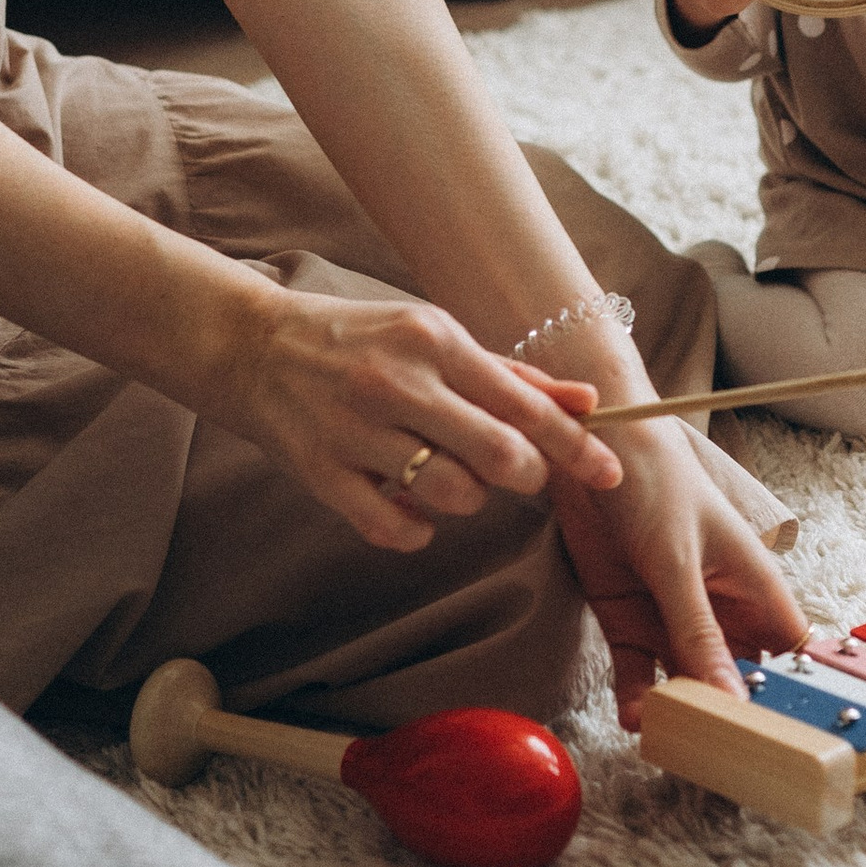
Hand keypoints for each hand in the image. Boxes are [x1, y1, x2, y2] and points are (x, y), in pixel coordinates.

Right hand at [207, 284, 627, 552]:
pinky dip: (416, 529)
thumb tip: (586, 401)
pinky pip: (395, 528)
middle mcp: (399, 382)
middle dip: (524, 475)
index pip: (524, 403)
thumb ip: (510, 376)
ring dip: (468, 498)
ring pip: (454, 496)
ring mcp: (357, 430)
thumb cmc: (359, 341)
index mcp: (434, 340)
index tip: (612, 475)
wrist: (252, 346)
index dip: (576, 446)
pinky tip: (410, 507)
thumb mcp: (434, 337)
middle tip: (516, 472)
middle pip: (499, 455)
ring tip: (446, 475)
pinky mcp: (322, 474)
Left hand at [548, 417, 806, 728]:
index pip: (789, 653)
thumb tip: (731, 698)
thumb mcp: (678, 558)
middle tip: (723, 760)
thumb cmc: (655, 481)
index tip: (792, 742)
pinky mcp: (629, 623)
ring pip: (686, 683)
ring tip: (676, 744)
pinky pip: (639, 673)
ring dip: (681, 713)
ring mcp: (673, 619)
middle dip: (732, 717)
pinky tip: (636, 718)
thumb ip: (698, 630)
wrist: (585, 448)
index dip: (796, 695)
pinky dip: (637, 696)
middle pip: (737, 679)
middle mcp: (718, 610)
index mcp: (753, 586)